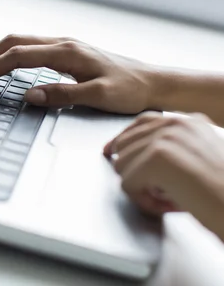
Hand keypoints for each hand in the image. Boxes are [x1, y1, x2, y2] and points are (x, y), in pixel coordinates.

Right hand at [0, 35, 156, 113]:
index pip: (16, 56)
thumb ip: (64, 95)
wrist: (153, 82)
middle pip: (10, 43)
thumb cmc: (130, 91)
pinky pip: (26, 47)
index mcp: (65, 52)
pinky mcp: (63, 51)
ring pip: (16, 42)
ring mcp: (61, 45)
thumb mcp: (100, 97)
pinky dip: (5, 54)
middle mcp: (60, 43)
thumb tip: (29, 95)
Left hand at [105, 112, 223, 239]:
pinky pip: (126, 183)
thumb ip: (169, 149)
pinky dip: (143, 201)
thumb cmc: (223, 193)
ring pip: (122, 166)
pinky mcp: (157, 157)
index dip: (124, 141)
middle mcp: (175, 123)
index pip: (142, 123)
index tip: (112, 153)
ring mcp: (165, 138)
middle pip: (125, 144)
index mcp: (188, 121)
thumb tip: (127, 152)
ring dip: (141, 189)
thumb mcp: (198, 159)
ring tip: (169, 200)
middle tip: (162, 193)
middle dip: (137, 172)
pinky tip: (166, 205)